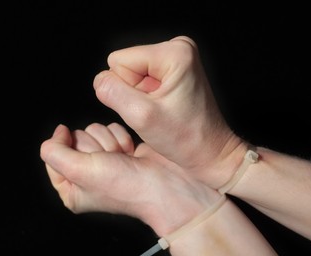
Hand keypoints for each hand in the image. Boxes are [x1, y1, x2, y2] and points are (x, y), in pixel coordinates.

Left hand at [40, 123, 219, 236]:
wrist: (163, 184)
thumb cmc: (125, 186)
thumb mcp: (78, 170)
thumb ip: (54, 152)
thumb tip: (57, 134)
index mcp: (71, 189)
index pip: (53, 154)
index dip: (66, 147)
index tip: (84, 153)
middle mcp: (86, 175)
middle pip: (75, 139)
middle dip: (94, 146)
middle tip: (108, 161)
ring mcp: (104, 161)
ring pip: (93, 130)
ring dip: (109, 141)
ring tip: (121, 158)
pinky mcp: (120, 149)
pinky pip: (110, 128)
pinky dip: (121, 137)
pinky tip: (129, 153)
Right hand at [93, 36, 247, 187]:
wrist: (210, 153)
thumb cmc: (185, 139)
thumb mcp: (141, 117)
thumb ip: (112, 93)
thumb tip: (100, 80)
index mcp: (174, 53)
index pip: (118, 61)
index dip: (126, 90)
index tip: (151, 107)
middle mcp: (178, 47)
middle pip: (126, 64)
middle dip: (135, 93)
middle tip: (157, 111)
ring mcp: (178, 57)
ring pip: (132, 73)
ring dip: (141, 96)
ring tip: (163, 110)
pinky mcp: (176, 69)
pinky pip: (143, 78)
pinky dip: (148, 97)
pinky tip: (165, 108)